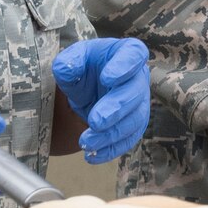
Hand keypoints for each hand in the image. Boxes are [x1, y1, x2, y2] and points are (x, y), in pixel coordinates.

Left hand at [53, 37, 150, 163]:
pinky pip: (129, 140)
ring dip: (111, 134)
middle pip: (134, 93)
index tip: (107, 78)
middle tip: (95, 121)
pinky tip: (93, 155)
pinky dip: (111, 149)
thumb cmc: (85, 67)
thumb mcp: (73, 59)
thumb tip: (67, 68)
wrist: (88, 88)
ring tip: (86, 142)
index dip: (124, 67)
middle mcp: (138, 77)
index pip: (133, 55)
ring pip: (134, 121)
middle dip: (116, 109)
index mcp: (127, 52)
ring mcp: (139, 103)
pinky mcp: (135, 125)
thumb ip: (69, 61)